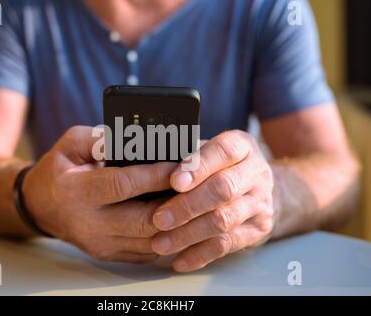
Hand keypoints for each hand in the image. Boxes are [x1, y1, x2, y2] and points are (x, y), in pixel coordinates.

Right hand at [23, 126, 175, 262]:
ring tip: (190, 200)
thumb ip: (102, 137)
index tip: (179, 163)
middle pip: (144, 221)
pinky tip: (176, 217)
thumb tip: (138, 139)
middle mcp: (87, 224)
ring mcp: (99, 244)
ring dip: (176, 222)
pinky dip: (166, 235)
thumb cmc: (60, 169)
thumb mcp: (72, 143)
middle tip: (195, 185)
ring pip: (150, 240)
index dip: (155, 175)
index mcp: (75, 191)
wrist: (41, 205)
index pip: (123, 185)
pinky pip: (146, 251)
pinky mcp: (109, 255)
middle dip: (175, 203)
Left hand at [151, 130, 275, 271]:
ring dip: (188, 234)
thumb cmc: (217, 166)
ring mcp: (261, 202)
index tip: (173, 181)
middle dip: (187, 206)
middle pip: (223, 189)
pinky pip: (228, 245)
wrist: (255, 189)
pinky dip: (200, 254)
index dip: (198, 166)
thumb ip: (183, 153)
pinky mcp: (259, 229)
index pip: (223, 151)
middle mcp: (256, 172)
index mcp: (241, 146)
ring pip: (223, 220)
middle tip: (158, 219)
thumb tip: (146, 160)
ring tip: (160, 243)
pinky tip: (178, 261)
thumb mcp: (205, 151)